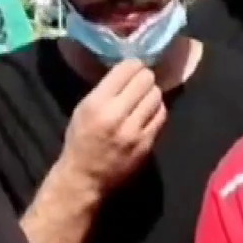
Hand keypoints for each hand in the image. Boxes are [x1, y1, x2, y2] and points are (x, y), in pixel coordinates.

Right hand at [60, 59, 165, 191]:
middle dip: (145, 78)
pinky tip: (149, 112)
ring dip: (152, 94)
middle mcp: (116, 115)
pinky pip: (161, 116)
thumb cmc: (81, 140)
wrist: (85, 177)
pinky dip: (157, 110)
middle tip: (142, 81)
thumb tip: (130, 70)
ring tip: (145, 97)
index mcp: (96, 103)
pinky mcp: (146, 144)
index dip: (133, 65)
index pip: (126, 69)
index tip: (134, 67)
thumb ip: (105, 89)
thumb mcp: (83, 108)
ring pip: (156, 96)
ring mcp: (134, 131)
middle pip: (145, 80)